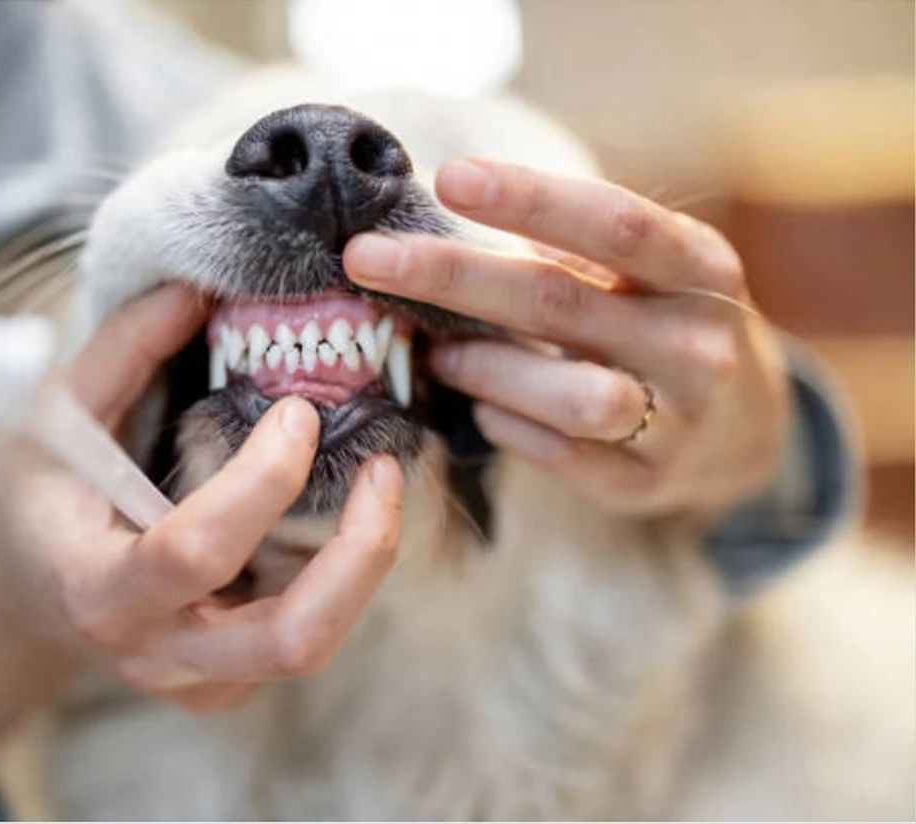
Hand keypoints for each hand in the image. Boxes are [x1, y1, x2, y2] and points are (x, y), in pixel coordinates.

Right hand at [0, 283, 403, 707]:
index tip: (297, 412)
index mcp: (97, 588)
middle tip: (384, 470)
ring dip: (365, 566)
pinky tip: (339, 518)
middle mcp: (155, 652)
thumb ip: (123, 351)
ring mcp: (198, 680)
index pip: (194, 552)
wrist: (23, 596)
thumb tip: (196, 289)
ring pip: (312, 647)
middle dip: (359, 555)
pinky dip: (340, 578)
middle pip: (288, 640)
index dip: (261, 481)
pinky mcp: (230, 683)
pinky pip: (305, 638)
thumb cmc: (38, 498)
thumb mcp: (58, 416)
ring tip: (381, 484)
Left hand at [343, 158, 789, 519]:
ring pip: (567, 395)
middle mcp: (699, 343)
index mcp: (702, 269)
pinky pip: (559, 456)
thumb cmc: (666, 324)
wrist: (748, 430)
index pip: (614, 223)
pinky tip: (482, 407)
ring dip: (483, 369)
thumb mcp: (649, 273)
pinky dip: (505, 426)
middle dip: (452, 277)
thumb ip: (571, 247)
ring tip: (437, 353)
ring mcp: (678, 421)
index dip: (531, 198)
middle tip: (366, 259)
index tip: (449, 177)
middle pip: (560, 302)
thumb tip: (451, 209)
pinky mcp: (645, 483)